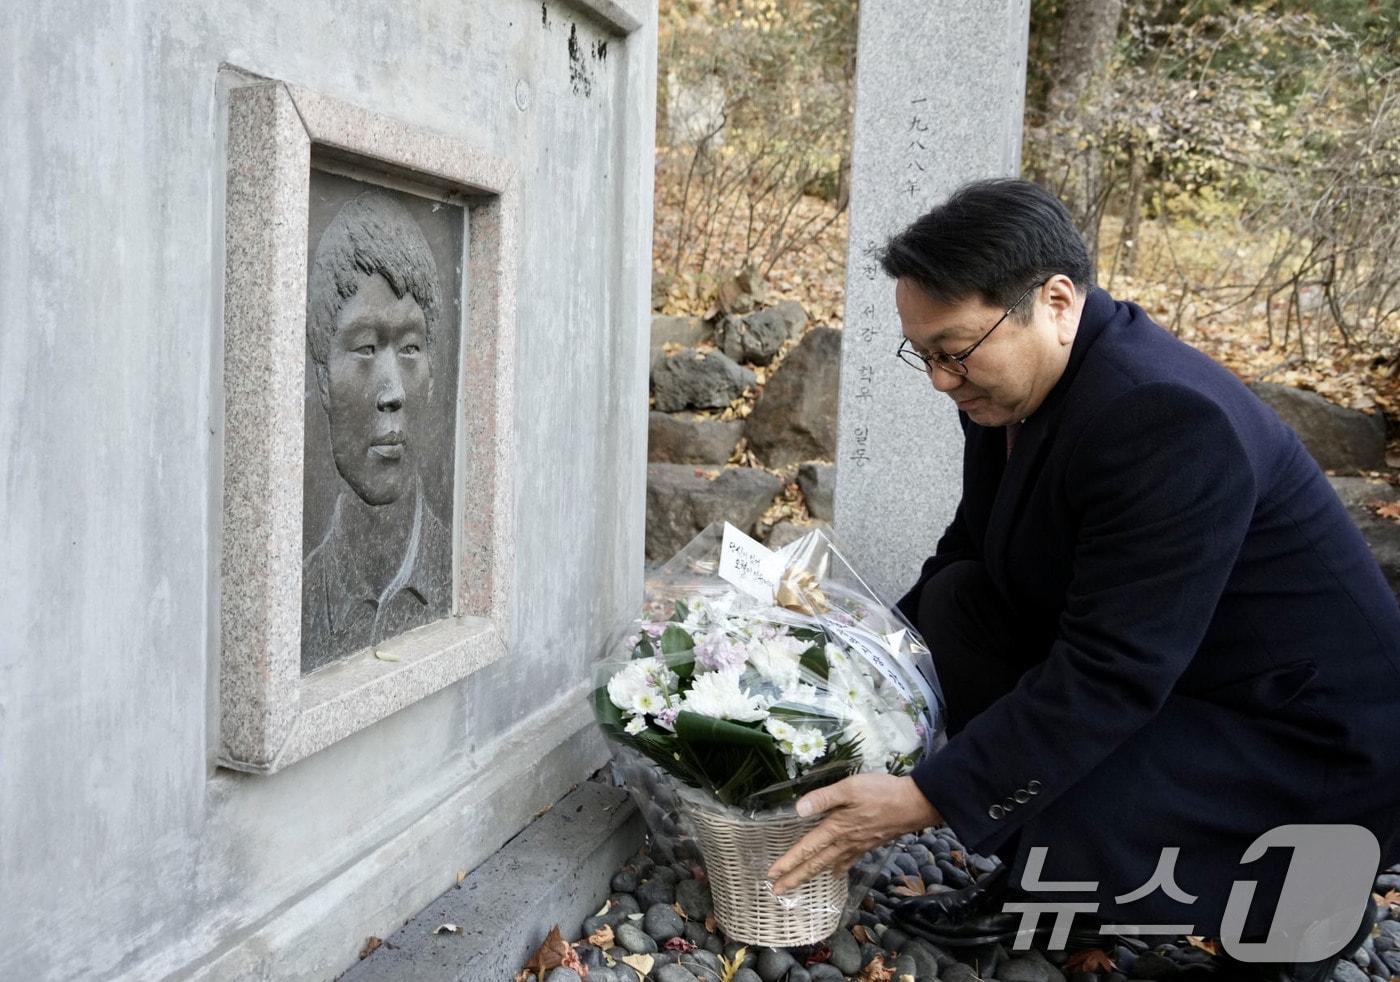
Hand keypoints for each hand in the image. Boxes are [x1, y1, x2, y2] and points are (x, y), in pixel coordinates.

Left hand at [766, 774, 942, 894]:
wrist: (914, 804)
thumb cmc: (881, 792)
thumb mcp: (850, 788)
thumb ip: (823, 798)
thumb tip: (798, 810)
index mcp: (836, 828)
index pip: (807, 848)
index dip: (789, 861)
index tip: (772, 874)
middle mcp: (844, 842)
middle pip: (815, 863)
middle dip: (795, 877)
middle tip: (777, 891)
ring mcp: (857, 846)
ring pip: (829, 864)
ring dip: (812, 875)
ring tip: (798, 886)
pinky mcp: (869, 844)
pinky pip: (848, 861)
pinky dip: (839, 868)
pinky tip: (835, 873)